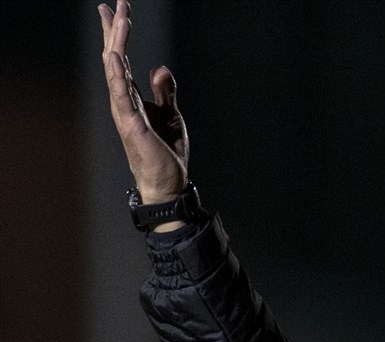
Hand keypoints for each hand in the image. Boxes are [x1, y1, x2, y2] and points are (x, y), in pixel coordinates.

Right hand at [99, 0, 187, 206]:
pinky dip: (117, 74)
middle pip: (116, 58)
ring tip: (117, 20)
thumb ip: (164, 92)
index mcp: (132, 97)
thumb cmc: (166, 153)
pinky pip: (121, 95)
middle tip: (116, 3)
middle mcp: (124, 100)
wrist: (168, 182)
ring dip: (116, 44)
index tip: (117, 11)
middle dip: (115, 30)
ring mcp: (125, 111)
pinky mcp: (132, 124)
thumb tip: (161, 68)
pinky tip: (115, 56)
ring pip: (116, 71)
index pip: (123, 60)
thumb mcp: (171, 116)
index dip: (119, 35)